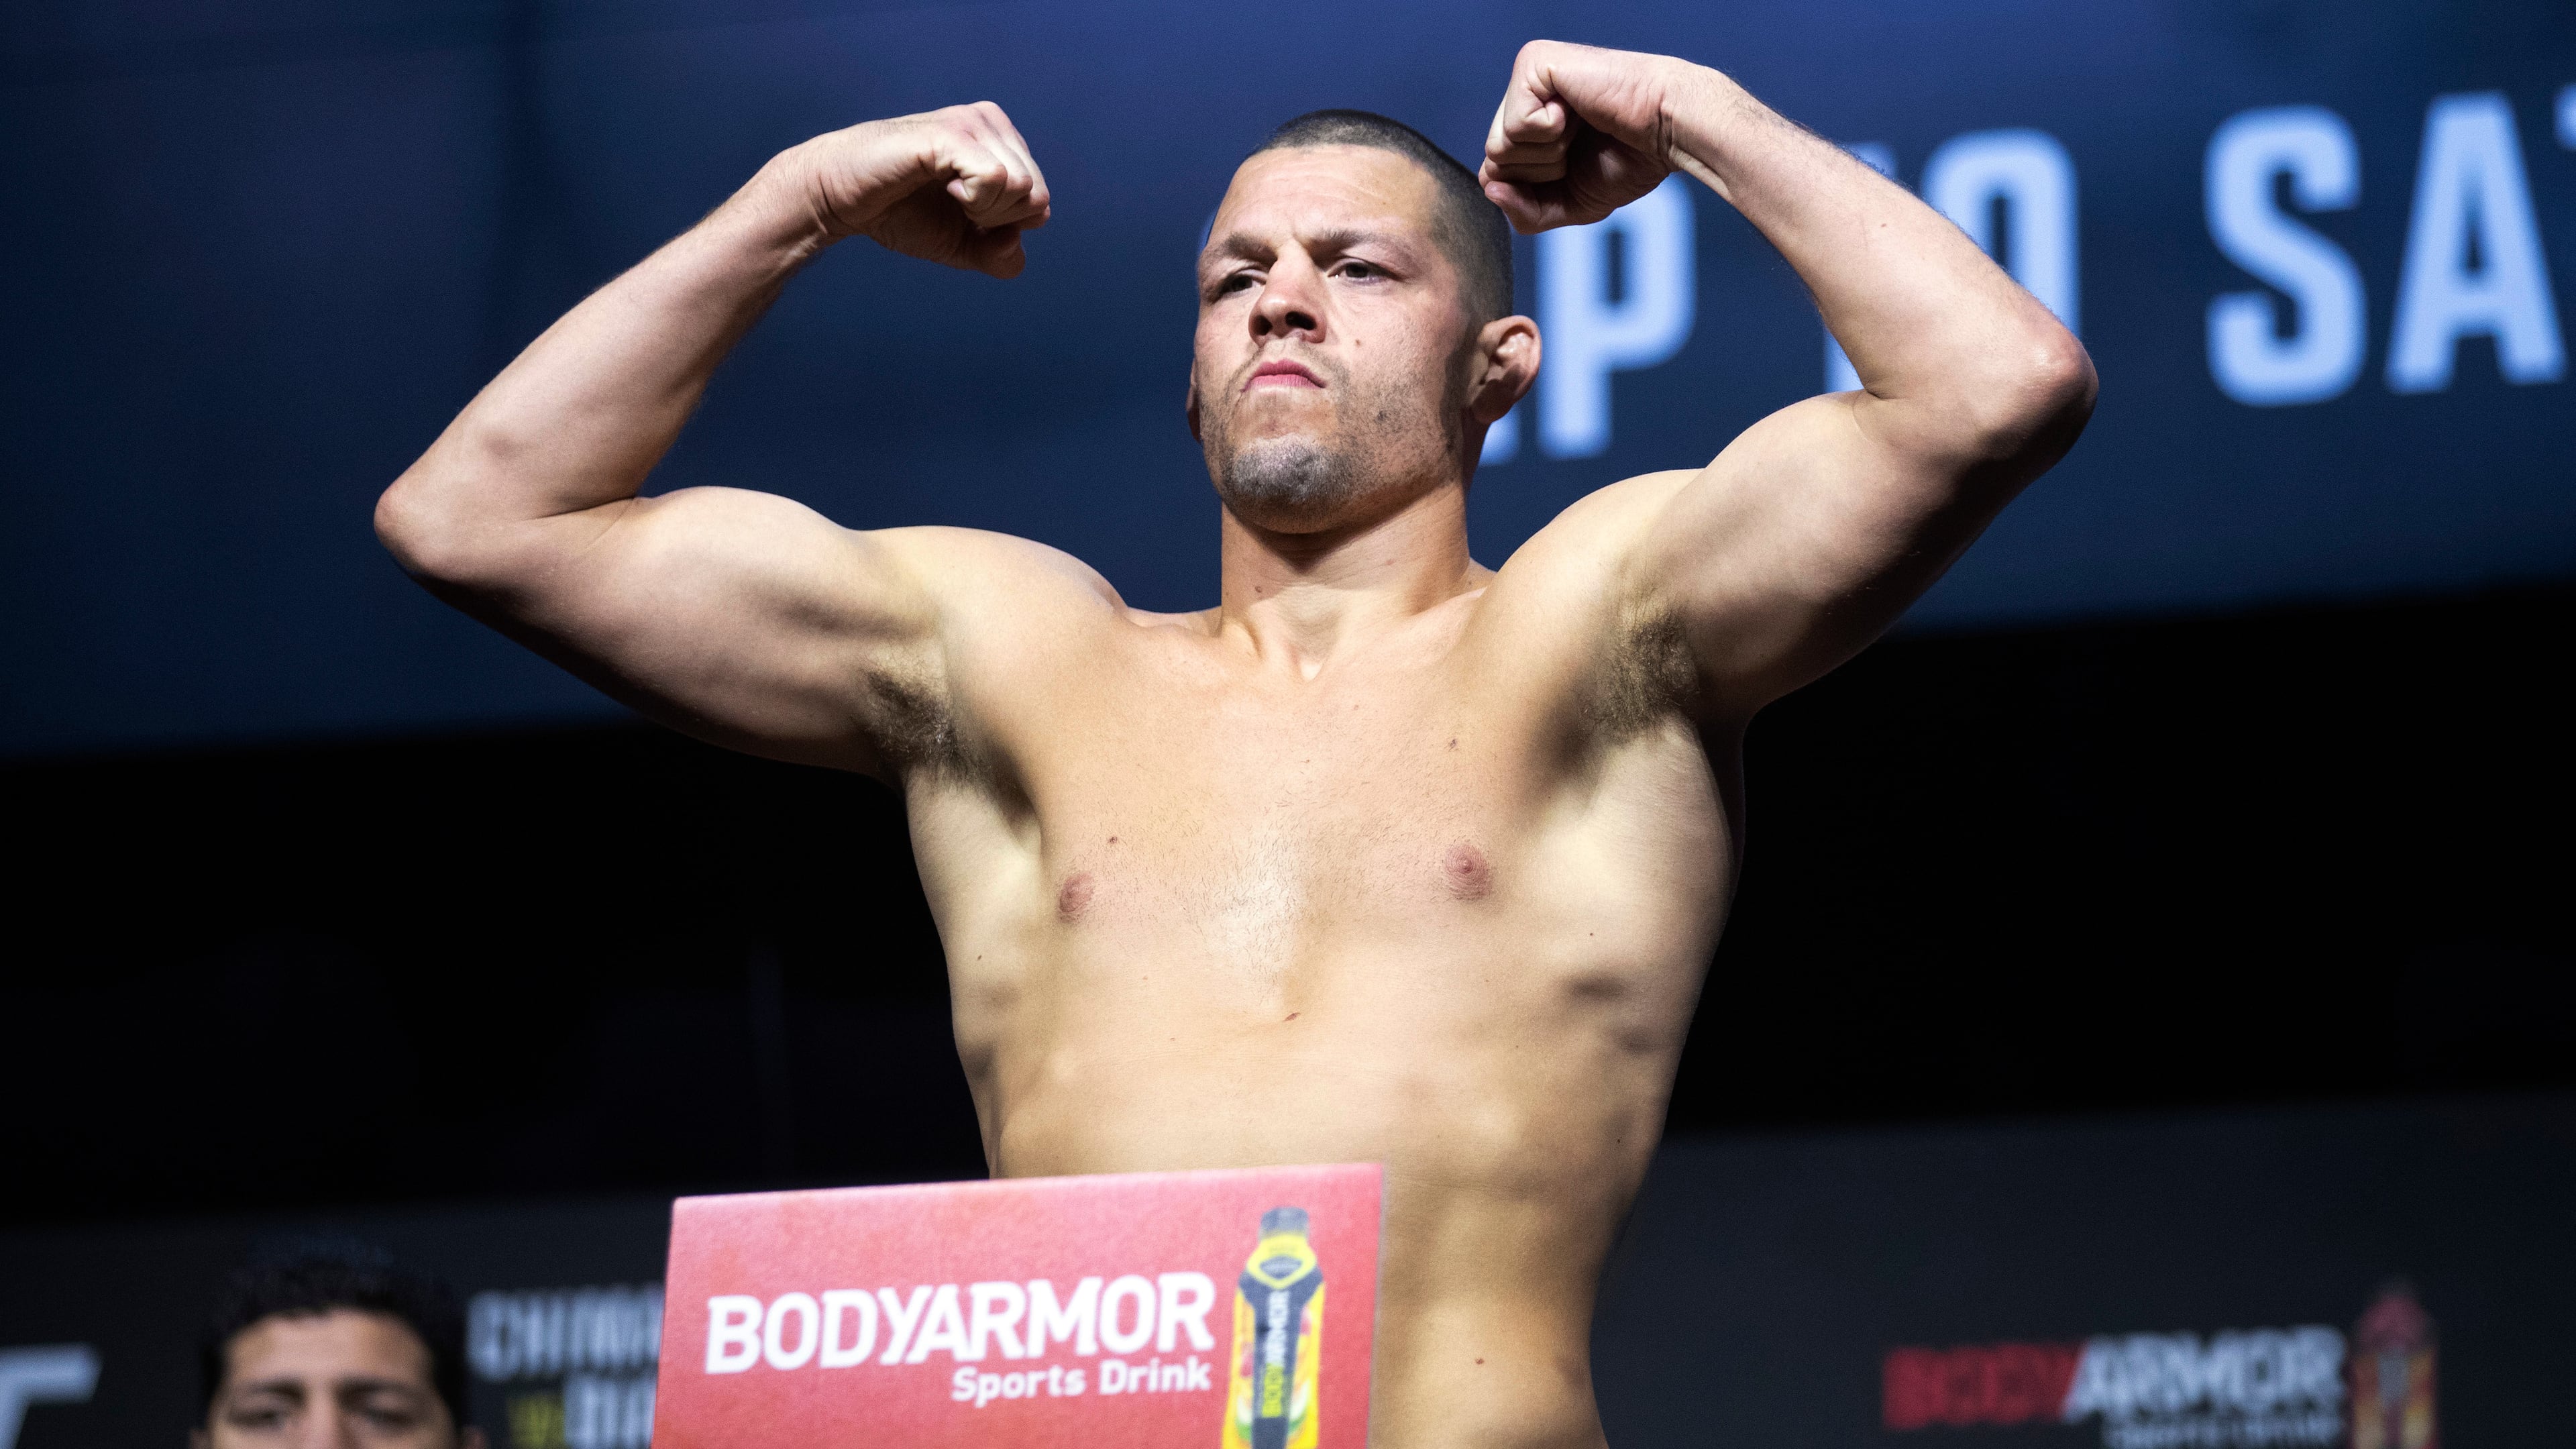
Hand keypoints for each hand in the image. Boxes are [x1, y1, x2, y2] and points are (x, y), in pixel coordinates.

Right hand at [787, 102, 1051, 276]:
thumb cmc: (900, 213)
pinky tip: (945, 188)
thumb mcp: (961, 246)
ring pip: (1022, 187)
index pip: (1040, 201)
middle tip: (954, 206)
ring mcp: (972, 122)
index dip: (1004, 226)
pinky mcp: (951, 133)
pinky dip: (975, 201)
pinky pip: (996, 178)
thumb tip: (1015, 245)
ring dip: (983, 211)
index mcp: (1001, 141)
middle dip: (997, 220)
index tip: (963, 213)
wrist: (842, 199)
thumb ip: (1000, 256)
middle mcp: (991, 122)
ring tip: (946, 194)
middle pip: (1037, 195)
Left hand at [1479, 41, 1689, 231]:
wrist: (1669, 132)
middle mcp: (1523, 96)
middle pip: (1494, 162)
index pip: (1496, 174)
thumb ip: (1525, 212)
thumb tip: (1490, 189)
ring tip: (1581, 127)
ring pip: (1499, 147)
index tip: (1574, 166)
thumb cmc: (1630, 160)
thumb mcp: (1570, 204)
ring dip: (1547, 154)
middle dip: (1540, 173)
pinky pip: (1515, 125)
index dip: (1534, 189)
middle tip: (1580, 146)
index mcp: (1529, 123)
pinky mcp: (1534, 63)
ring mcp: (1527, 76)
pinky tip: (1577, 110)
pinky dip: (1550, 132)